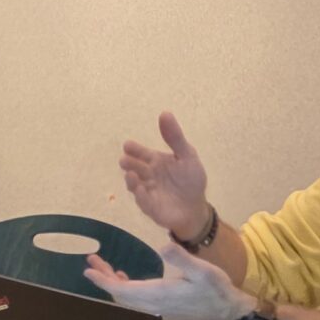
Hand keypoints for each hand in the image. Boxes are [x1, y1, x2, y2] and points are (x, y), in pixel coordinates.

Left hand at [85, 242, 251, 319]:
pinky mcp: (161, 309)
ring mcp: (156, 309)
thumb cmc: (217, 290)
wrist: (228, 312)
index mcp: (159, 295)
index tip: (88, 271)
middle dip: (104, 278)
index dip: (104, 281)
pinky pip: (135, 301)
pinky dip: (124, 288)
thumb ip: (183, 258)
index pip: (123, 290)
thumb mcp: (204, 270)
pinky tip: (124, 277)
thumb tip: (164, 246)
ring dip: (113, 283)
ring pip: (126, 298)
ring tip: (102, 266)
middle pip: (120, 295)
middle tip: (92, 261)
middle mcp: (153, 305)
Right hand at [118, 112, 211, 242]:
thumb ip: (175, 137)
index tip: (127, 145)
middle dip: (129, 164)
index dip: (134, 149)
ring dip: (131, 180)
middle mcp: (148, 175)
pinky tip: (140, 190)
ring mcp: (146, 191)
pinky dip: (140, 195)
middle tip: (124, 160)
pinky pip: (143, 201)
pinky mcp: (149, 207)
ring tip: (130, 175)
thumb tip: (164, 113)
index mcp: (155, 161)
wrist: (195, 207)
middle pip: (135, 168)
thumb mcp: (187, 155)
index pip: (141, 153)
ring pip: (135, 185)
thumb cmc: (190, 180)